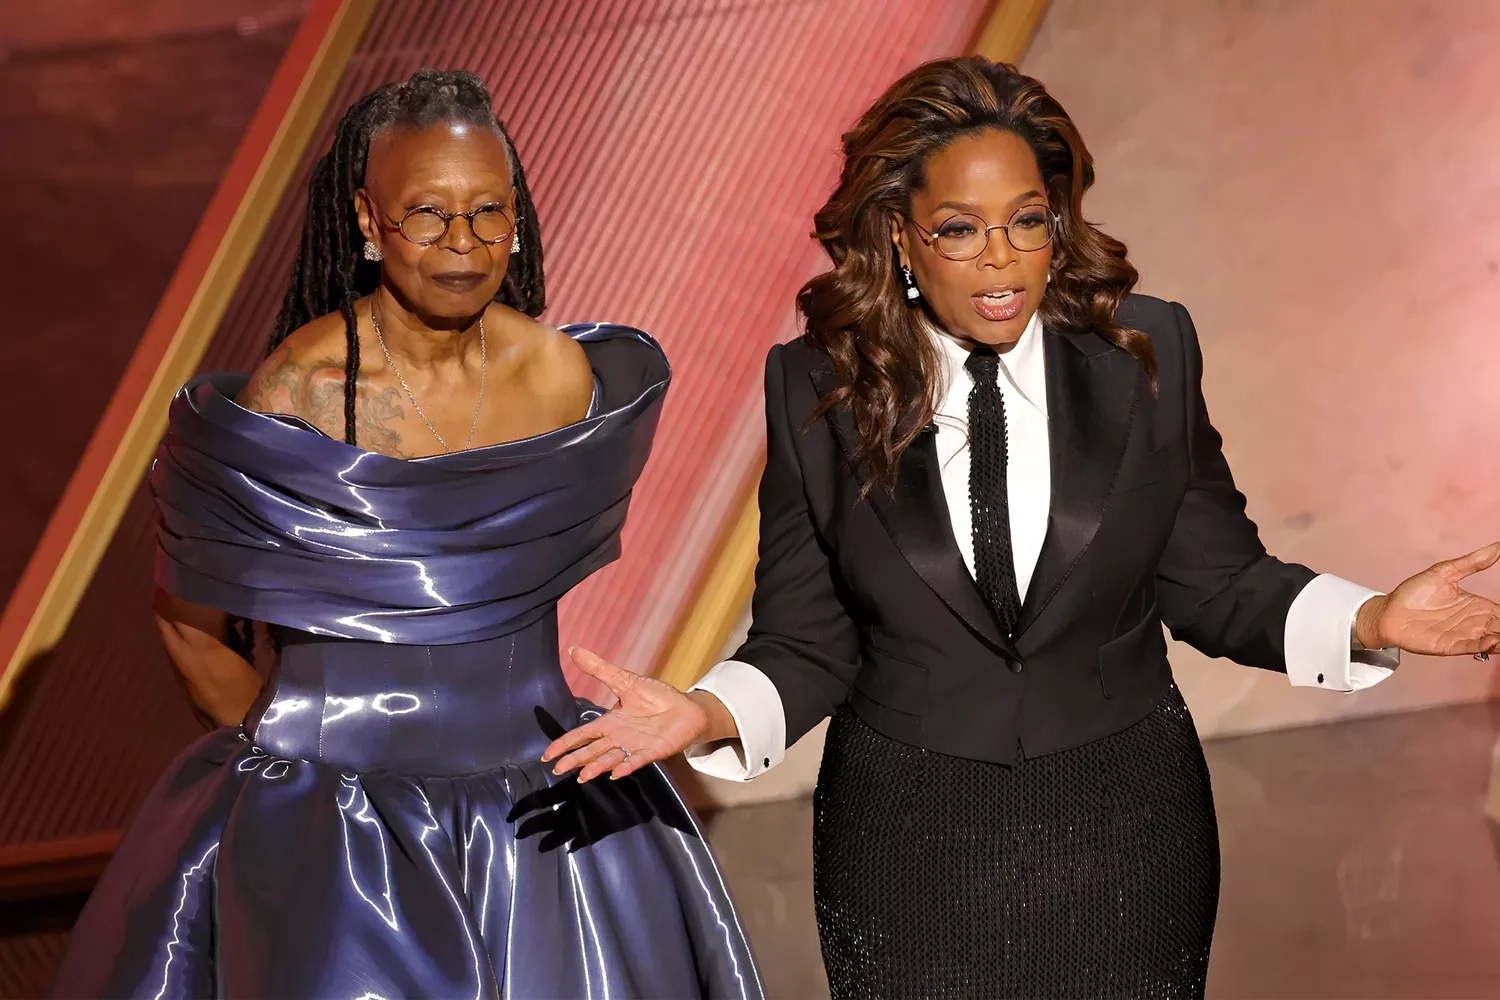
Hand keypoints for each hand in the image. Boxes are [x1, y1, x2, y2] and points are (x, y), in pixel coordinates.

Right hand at [541, 647, 725, 782]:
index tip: (547, 755)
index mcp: (610, 723)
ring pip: (611, 758)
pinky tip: (616, 773)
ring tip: (583, 775)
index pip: (582, 735)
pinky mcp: (653, 751)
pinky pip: (637, 760)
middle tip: (558, 770)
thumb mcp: (625, 681)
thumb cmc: (656, 697)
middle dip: (575, 760)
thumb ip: (600, 669)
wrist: (686, 708)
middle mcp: (618, 738)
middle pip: (592, 751)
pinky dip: (626, 766)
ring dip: (597, 766)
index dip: (565, 743)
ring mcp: (634, 746)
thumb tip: (574, 650)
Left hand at [1355, 541, 1499, 657]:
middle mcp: (1476, 623)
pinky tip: (1494, 640)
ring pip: (1495, 639)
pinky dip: (1486, 646)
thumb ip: (1473, 562)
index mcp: (1478, 606)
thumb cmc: (1416, 592)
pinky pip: (1474, 647)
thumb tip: (1498, 546)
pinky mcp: (1451, 646)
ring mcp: (1465, 635)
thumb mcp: (1446, 572)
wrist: (1389, 610)